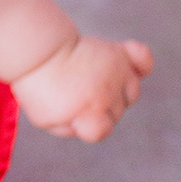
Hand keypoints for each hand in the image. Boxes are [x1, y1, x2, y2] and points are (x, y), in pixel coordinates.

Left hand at [11, 35, 152, 142]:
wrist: (38, 51)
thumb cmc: (40, 86)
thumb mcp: (46, 118)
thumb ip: (71, 128)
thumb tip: (92, 125)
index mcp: (88, 112)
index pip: (102, 131)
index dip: (87, 127)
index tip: (72, 115)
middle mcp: (106, 93)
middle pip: (117, 112)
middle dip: (97, 107)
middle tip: (74, 92)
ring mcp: (115, 71)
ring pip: (132, 92)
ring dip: (116, 91)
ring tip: (91, 81)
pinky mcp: (117, 52)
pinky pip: (142, 57)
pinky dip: (142, 64)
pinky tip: (125, 67)